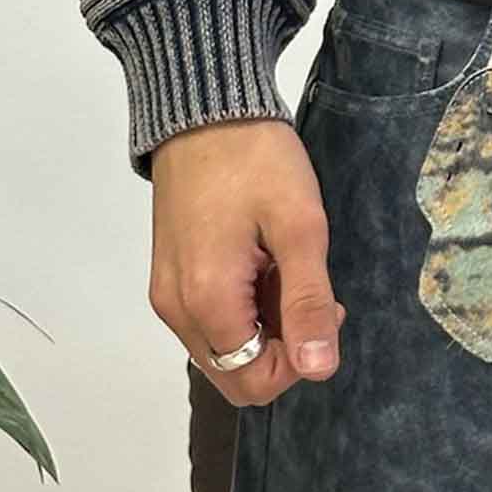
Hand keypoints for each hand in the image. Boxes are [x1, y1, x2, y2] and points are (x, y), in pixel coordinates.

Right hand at [147, 117, 347, 405]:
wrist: (205, 109)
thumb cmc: (255, 159)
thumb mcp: (299, 227)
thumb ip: (307, 302)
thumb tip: (318, 369)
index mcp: (206, 301)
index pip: (254, 382)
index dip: (300, 359)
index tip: (324, 307)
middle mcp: (175, 309)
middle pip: (234, 374)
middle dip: (281, 348)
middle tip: (307, 289)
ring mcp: (167, 293)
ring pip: (222, 350)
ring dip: (262, 327)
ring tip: (283, 268)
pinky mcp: (168, 276)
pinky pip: (208, 321)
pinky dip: (241, 309)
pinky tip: (261, 263)